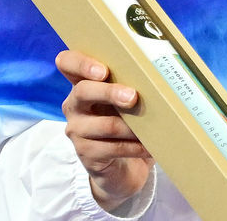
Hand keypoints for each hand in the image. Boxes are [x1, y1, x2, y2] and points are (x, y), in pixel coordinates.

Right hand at [57, 50, 153, 211]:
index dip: (81, 63)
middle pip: (83, 91)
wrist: (121, 165)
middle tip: (133, 97)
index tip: (103, 70)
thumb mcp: (124, 97)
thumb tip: (158, 71)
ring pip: (104, 124)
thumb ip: (130, 82)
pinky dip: (135, 147)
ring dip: (132, 126)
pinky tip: (150, 146)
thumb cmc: (126, 119)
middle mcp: (74, 104)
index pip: (67, 62)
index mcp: (82, 82)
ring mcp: (77, 130)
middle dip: (110, 92)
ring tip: (154, 126)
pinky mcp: (86, 153)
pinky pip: (113, 148)